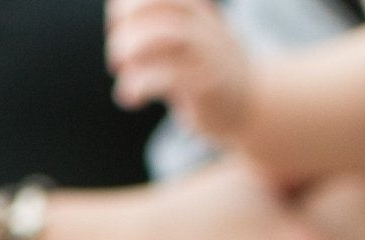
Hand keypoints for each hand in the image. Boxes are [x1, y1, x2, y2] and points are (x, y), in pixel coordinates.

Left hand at [107, 0, 252, 143]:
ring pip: (164, 34)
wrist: (250, 104)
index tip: (116, 24)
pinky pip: (168, 77)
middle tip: (116, 53)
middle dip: (126, 23)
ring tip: (119, 69)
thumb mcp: (187, 34)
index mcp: (196, 9)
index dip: (127, 3)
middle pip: (160, 3)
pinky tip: (130, 98)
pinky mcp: (205, 87)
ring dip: (131, 49)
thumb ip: (158, 21)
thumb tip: (115, 15)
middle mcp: (202, 25)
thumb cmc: (204, 69)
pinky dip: (140, 84)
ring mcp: (206, 55)